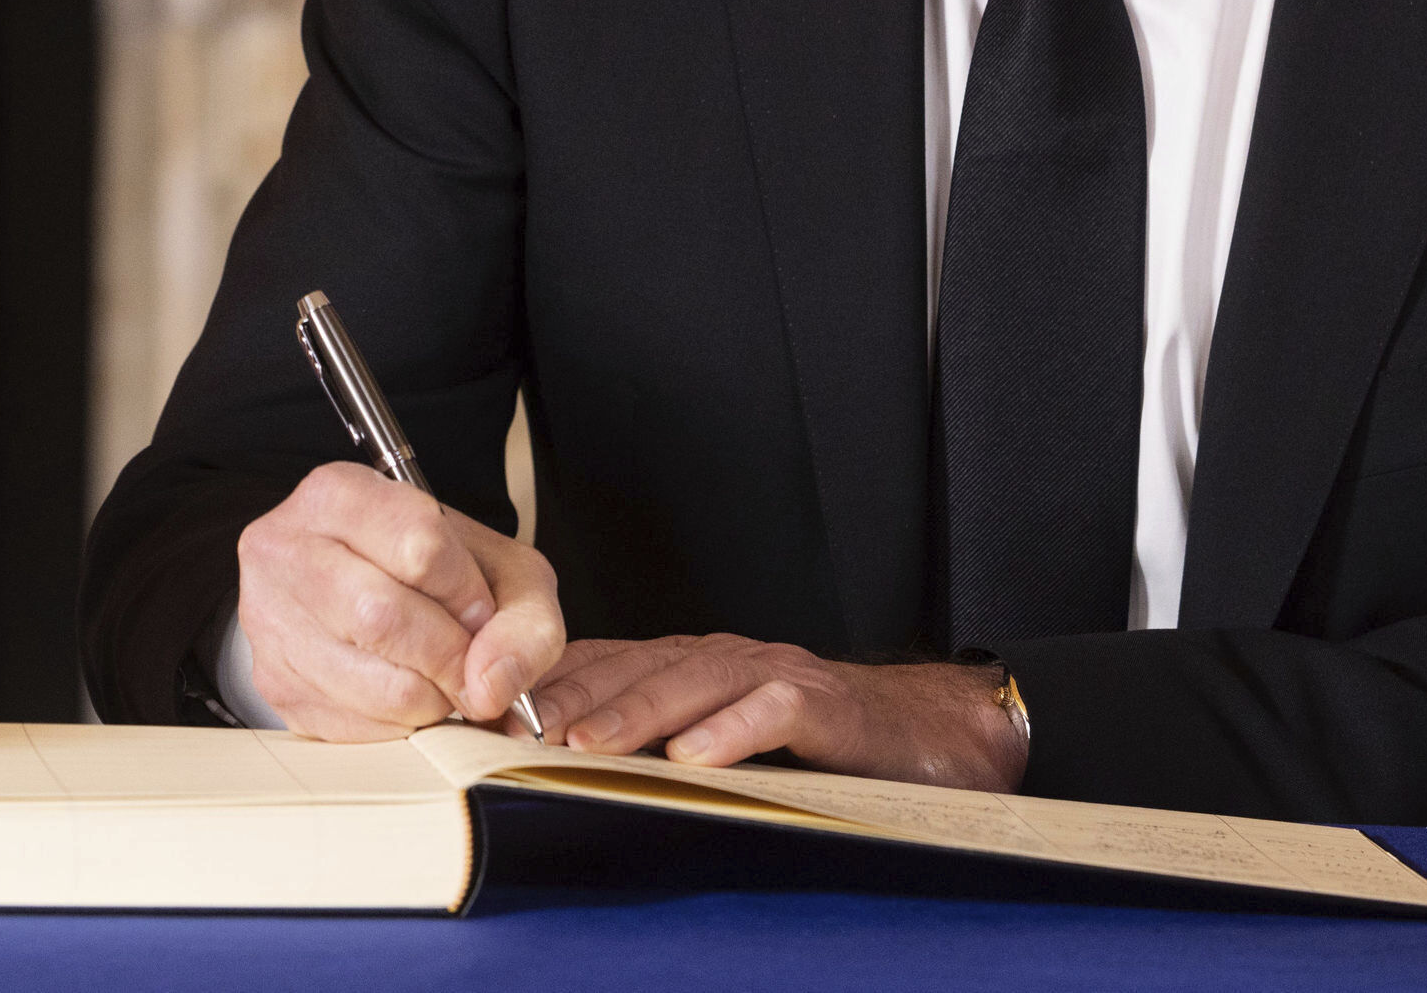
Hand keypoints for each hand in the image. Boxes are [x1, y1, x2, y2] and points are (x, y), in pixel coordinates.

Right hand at [233, 462, 565, 741]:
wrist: (351, 586)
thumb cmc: (428, 572)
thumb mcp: (496, 568)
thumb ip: (524, 621)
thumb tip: (491, 688)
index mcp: (338, 494)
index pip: (420, 546)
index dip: (468, 593)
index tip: (480, 611)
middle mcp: (286, 550)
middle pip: (385, 617)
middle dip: (451, 656)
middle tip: (471, 667)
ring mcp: (270, 621)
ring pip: (376, 684)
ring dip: (432, 697)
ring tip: (439, 679)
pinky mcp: (274, 684)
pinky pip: (357, 728)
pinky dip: (401, 724)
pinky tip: (404, 693)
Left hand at [531, 635, 1027, 789]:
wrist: (934, 737)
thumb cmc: (820, 747)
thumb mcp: (727, 743)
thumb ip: (658, 745)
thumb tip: (562, 767)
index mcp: (696, 664)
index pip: (609, 662)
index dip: (551, 685)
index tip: (492, 714)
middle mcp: (728, 659)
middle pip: (639, 668)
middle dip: (573, 698)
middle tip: (516, 729)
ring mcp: (778, 674)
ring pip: (694, 683)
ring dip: (635, 712)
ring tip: (585, 743)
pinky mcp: (829, 705)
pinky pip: (775, 711)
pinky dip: (734, 730)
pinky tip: (696, 756)